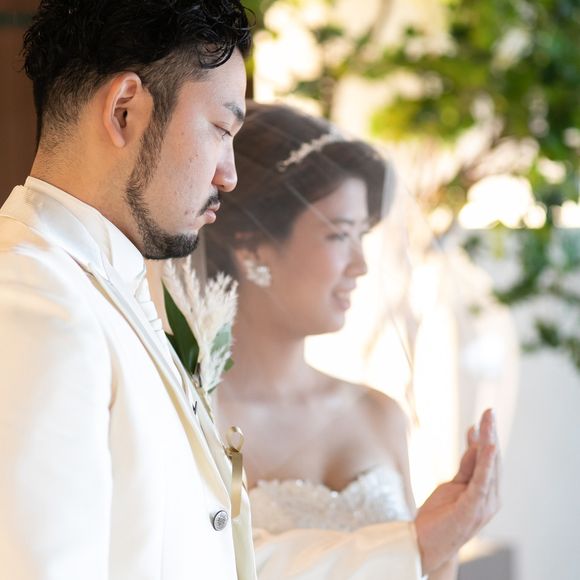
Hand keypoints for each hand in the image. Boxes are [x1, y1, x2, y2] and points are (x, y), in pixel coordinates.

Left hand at [414, 409, 499, 574]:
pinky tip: (487, 445)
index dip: (487, 436)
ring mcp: (483, 505)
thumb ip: (466, 466)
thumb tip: (475, 442)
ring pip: (489, 467)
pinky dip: (485, 462)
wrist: (425, 543)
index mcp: (486, 492)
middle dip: (491, 433)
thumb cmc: (440, 516)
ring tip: (488, 420)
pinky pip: (481, 481)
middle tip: (489, 411)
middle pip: (492, 460)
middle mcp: (490, 498)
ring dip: (489, 441)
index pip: (489, 459)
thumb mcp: (454, 484)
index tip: (484, 416)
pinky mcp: (472, 508)